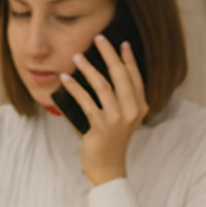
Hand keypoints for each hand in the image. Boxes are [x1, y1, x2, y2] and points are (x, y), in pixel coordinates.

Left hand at [60, 34, 148, 184]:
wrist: (108, 168)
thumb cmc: (111, 141)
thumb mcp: (122, 119)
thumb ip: (119, 101)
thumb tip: (102, 75)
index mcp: (140, 107)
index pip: (135, 77)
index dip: (128, 59)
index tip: (122, 43)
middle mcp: (132, 111)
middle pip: (121, 76)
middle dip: (109, 54)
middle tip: (98, 38)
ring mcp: (117, 119)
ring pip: (103, 86)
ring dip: (88, 69)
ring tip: (76, 57)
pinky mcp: (101, 126)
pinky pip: (86, 102)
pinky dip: (75, 88)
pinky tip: (65, 79)